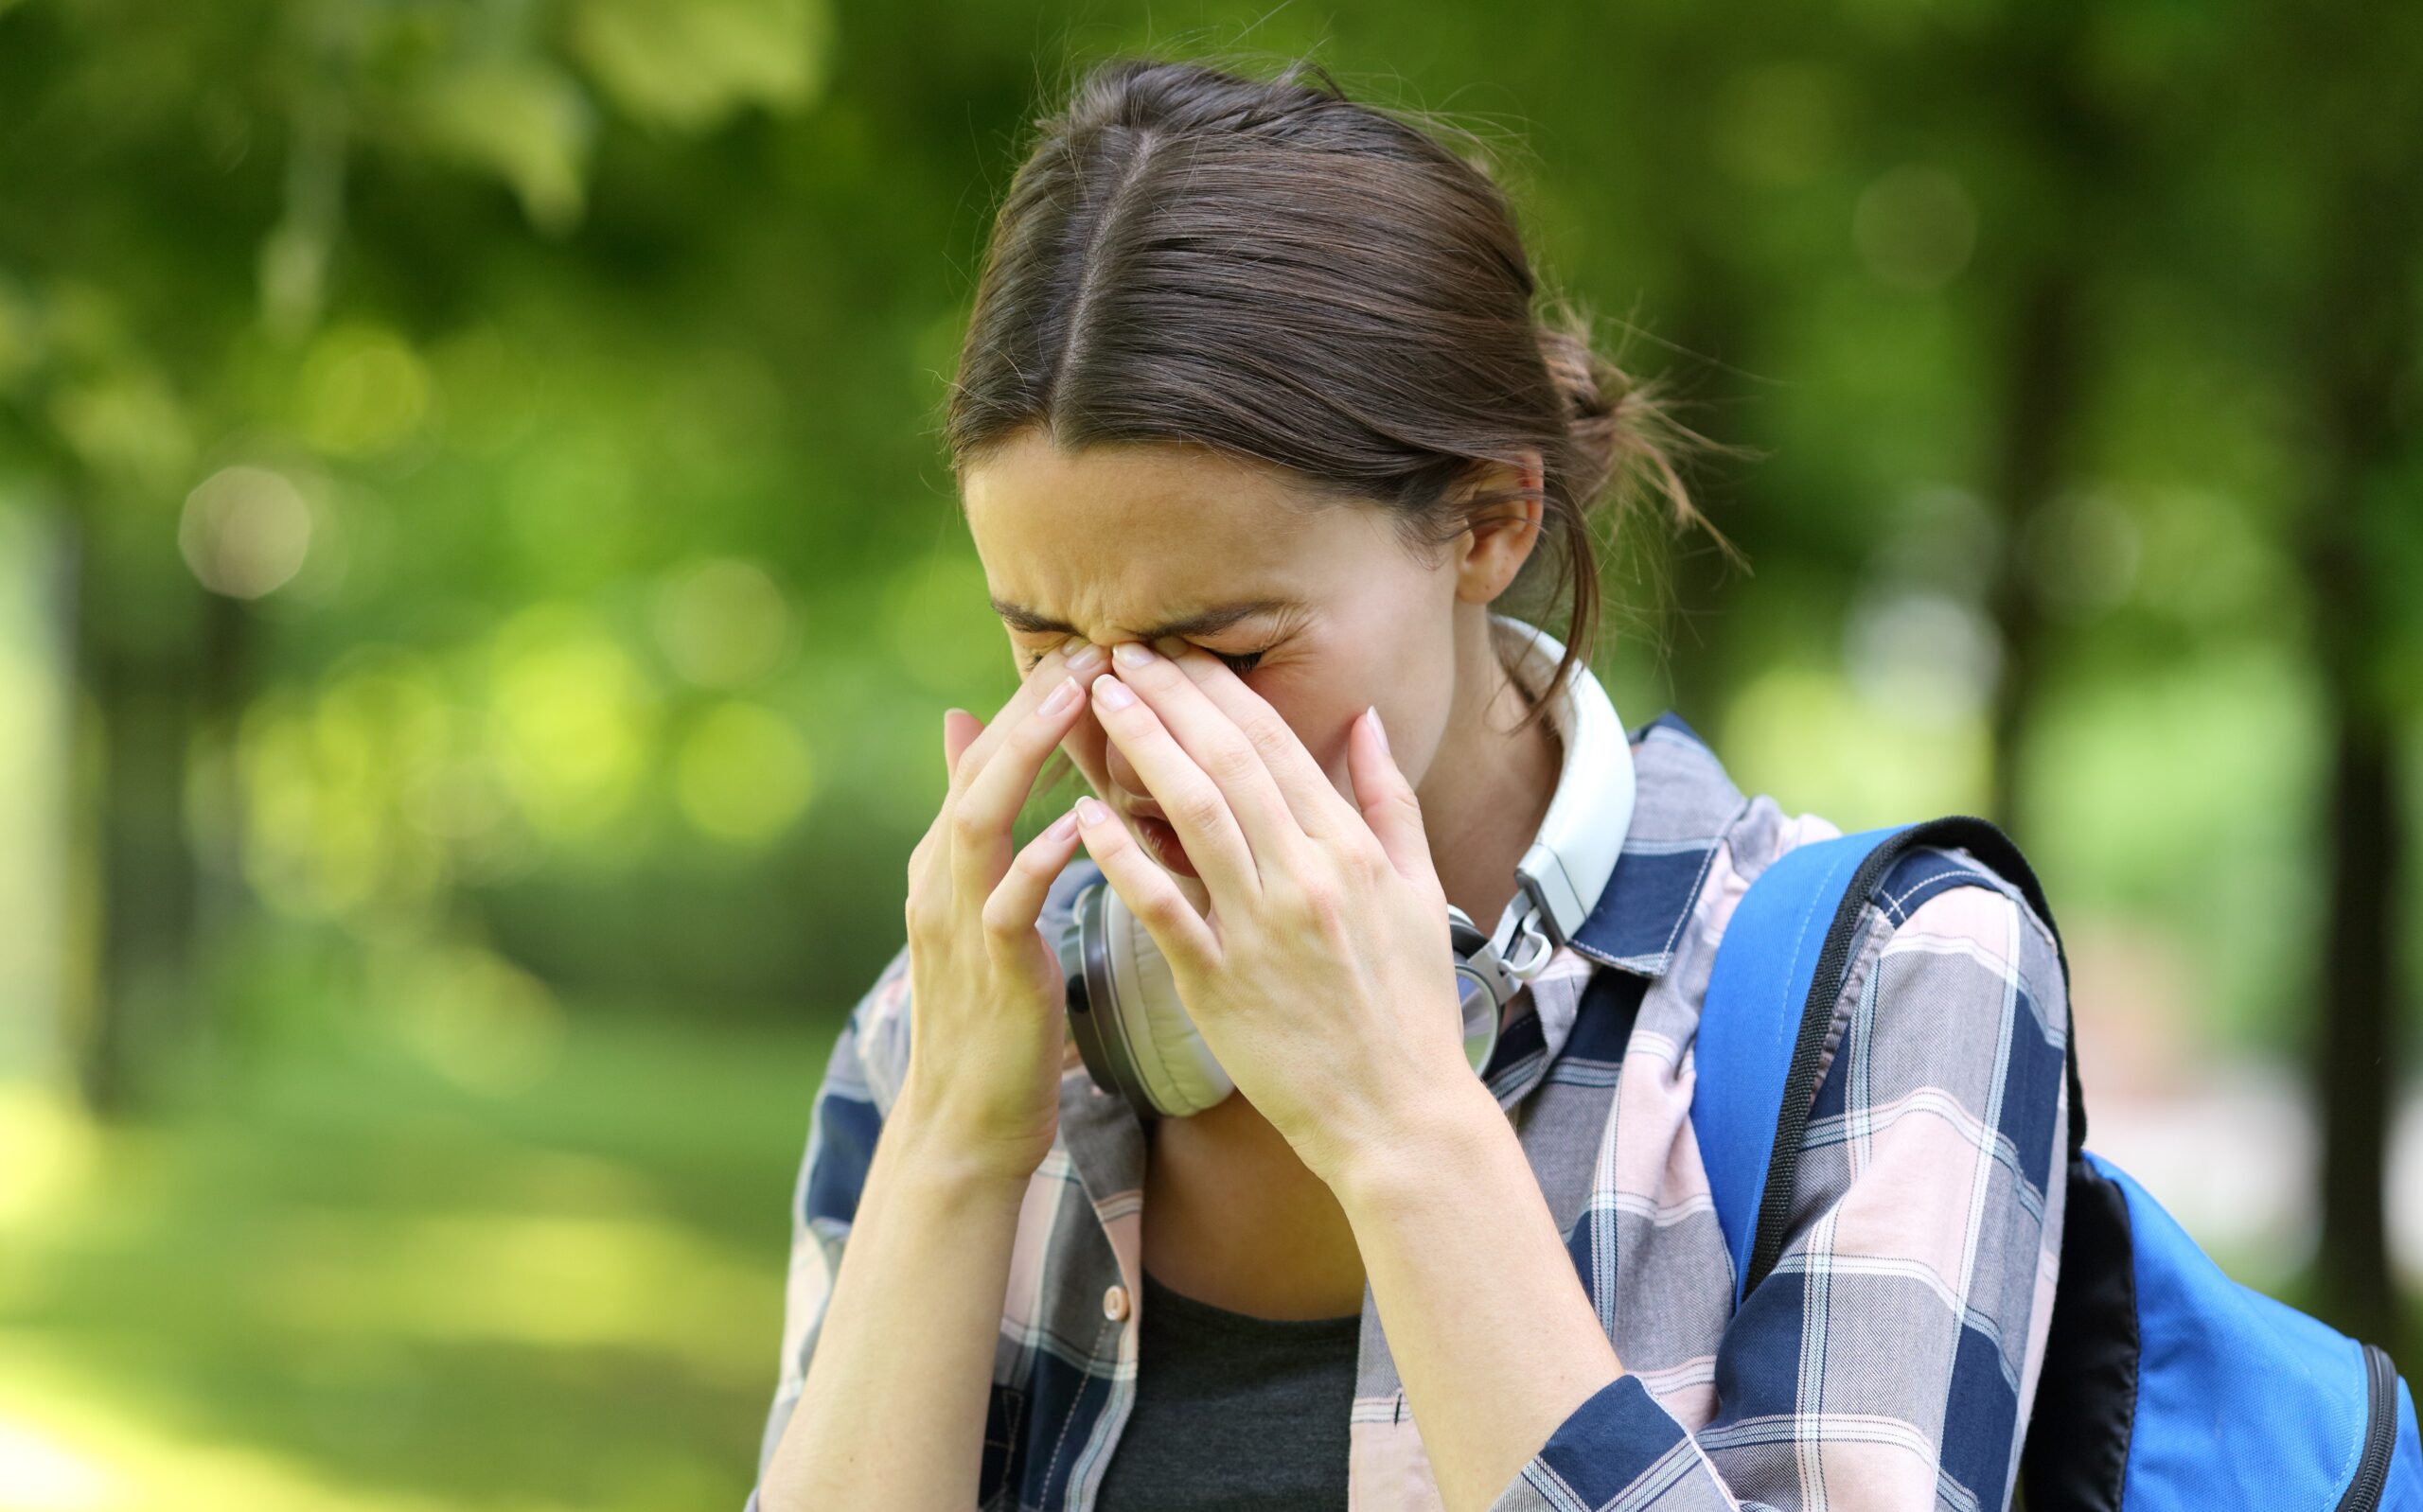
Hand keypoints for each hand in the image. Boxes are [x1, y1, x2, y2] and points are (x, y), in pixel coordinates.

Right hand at [895, 636, 1105, 1183]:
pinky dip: (1041, 859)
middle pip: (980, 769)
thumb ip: (984, 824)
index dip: (1034, 700)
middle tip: (1090, 645)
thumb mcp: (987, 910)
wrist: (968, 1125)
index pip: (988, 758)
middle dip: (1032, 705)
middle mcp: (942, 880)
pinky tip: (1079, 825)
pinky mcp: (991, 972)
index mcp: (948, 862)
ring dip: (1029, 756)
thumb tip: (969, 730)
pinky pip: (1010, 904)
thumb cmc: (998, 1016)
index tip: (1091, 644)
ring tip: (1080, 700)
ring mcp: (960, 924)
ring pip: (982, 818)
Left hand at [1070, 637, 1475, 1188]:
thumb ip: (1390, 801)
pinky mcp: (1220, 983)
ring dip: (1144, 749)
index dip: (1221, 690)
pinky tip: (1085, 815)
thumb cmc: (1409, 1009)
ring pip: (1195, 816)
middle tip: (1120, 650)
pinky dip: (1125, 857)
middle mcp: (1307, 877)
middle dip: (1172, 698)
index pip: (1277, 744)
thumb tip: (1367, 720)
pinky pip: (1164, 908)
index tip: (1177, 649)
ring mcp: (1261, 929)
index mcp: (1351, 850)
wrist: (1399, 1115)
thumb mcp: (1421, 893)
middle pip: (1229, 763)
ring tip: (1100, 701)